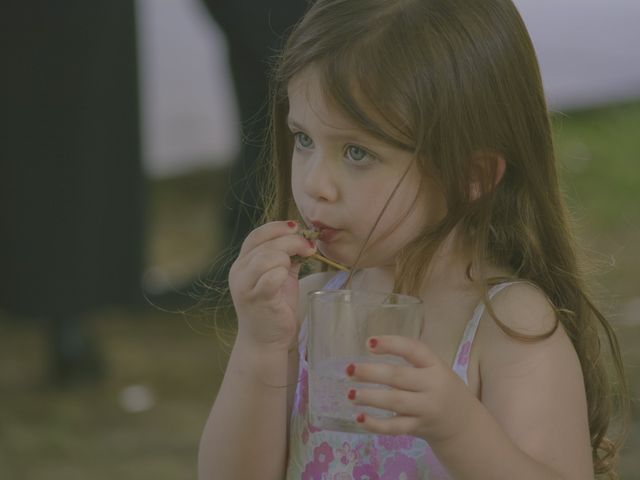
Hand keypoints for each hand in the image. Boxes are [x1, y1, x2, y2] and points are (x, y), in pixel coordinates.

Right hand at [229, 221, 315, 350]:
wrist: (265, 340)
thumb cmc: (274, 307)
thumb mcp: (279, 276)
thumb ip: (285, 257)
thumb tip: (302, 237)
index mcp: (243, 263)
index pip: (257, 235)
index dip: (278, 227)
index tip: (298, 229)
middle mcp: (239, 271)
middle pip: (267, 244)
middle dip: (293, 242)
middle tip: (309, 249)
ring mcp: (245, 285)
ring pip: (269, 257)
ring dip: (288, 258)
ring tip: (294, 267)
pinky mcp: (256, 299)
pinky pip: (272, 276)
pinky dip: (283, 274)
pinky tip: (288, 279)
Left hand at [346, 335, 476, 442]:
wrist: (463, 423)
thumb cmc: (439, 387)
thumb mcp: (433, 368)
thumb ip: (409, 360)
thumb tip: (370, 349)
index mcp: (435, 365)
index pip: (414, 349)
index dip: (391, 344)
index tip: (369, 343)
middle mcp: (432, 385)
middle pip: (399, 377)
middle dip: (371, 373)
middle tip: (349, 369)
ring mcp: (426, 409)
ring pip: (395, 402)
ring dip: (370, 397)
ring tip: (350, 394)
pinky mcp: (418, 428)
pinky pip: (395, 427)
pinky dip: (376, 424)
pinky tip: (359, 418)